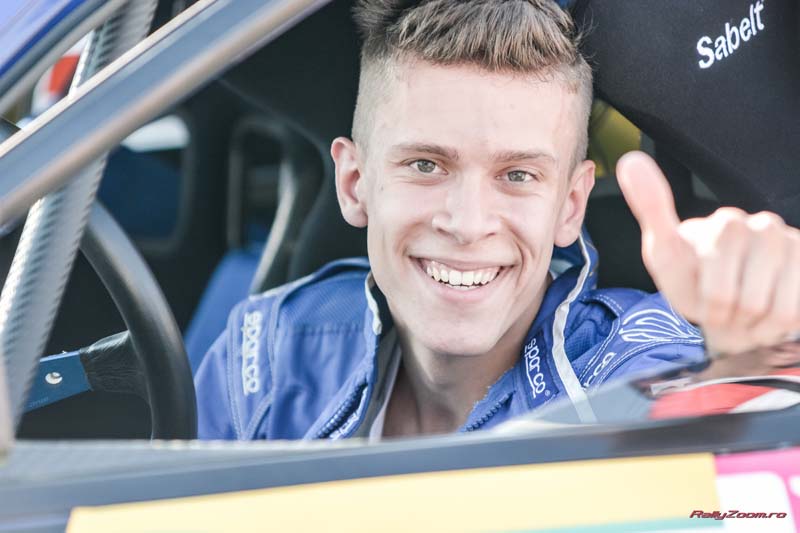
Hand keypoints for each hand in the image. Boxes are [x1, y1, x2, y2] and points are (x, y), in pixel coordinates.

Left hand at [616, 151, 799, 354]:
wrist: (726, 307)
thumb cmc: (692, 280)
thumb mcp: (664, 252)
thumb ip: (651, 208)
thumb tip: (631, 160)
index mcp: (727, 223)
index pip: (720, 285)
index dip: (710, 302)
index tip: (702, 298)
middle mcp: (764, 227)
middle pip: (748, 300)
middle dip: (730, 315)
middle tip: (721, 308)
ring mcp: (793, 246)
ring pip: (776, 309)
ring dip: (754, 323)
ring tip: (742, 311)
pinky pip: (795, 311)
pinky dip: (778, 326)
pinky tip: (766, 315)